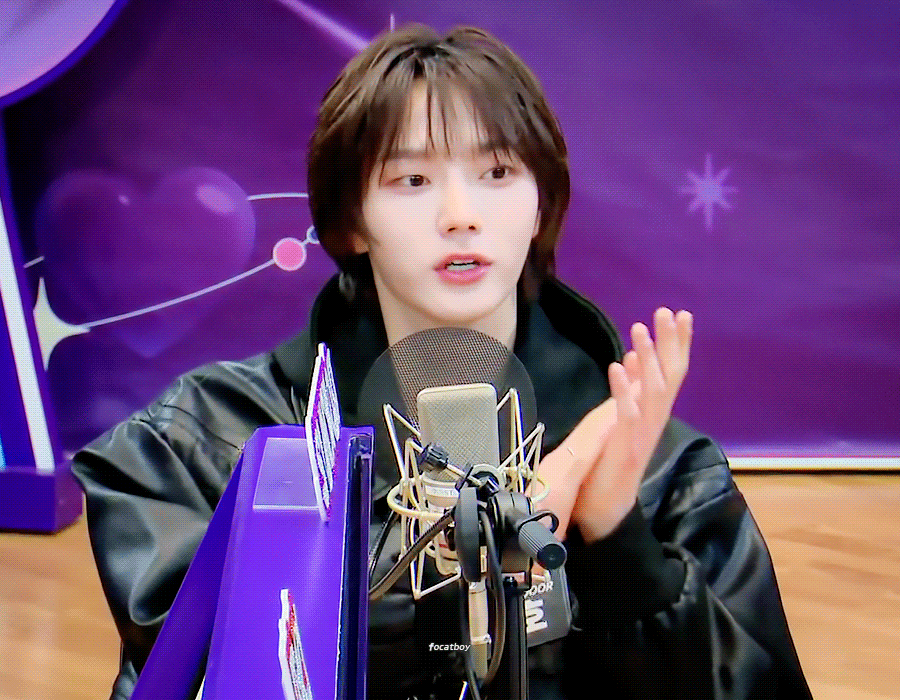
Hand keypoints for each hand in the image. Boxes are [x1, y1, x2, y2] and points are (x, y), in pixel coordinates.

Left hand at [533, 308, 691, 544]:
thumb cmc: (611, 465)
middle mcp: (654, 422)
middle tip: (668, 311)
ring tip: (641, 328)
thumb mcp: (622, 422)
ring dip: (648, 358)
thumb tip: (634, 359)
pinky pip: (627, 415)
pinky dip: (623, 390)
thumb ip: (630, 391)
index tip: (680, 315)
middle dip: (670, 343)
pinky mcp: (625, 448)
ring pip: (652, 391)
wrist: (606, 510)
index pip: (671, 374)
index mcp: (653, 415)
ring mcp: (642, 435)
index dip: (677, 345)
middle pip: (669, 377)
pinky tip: (619, 367)